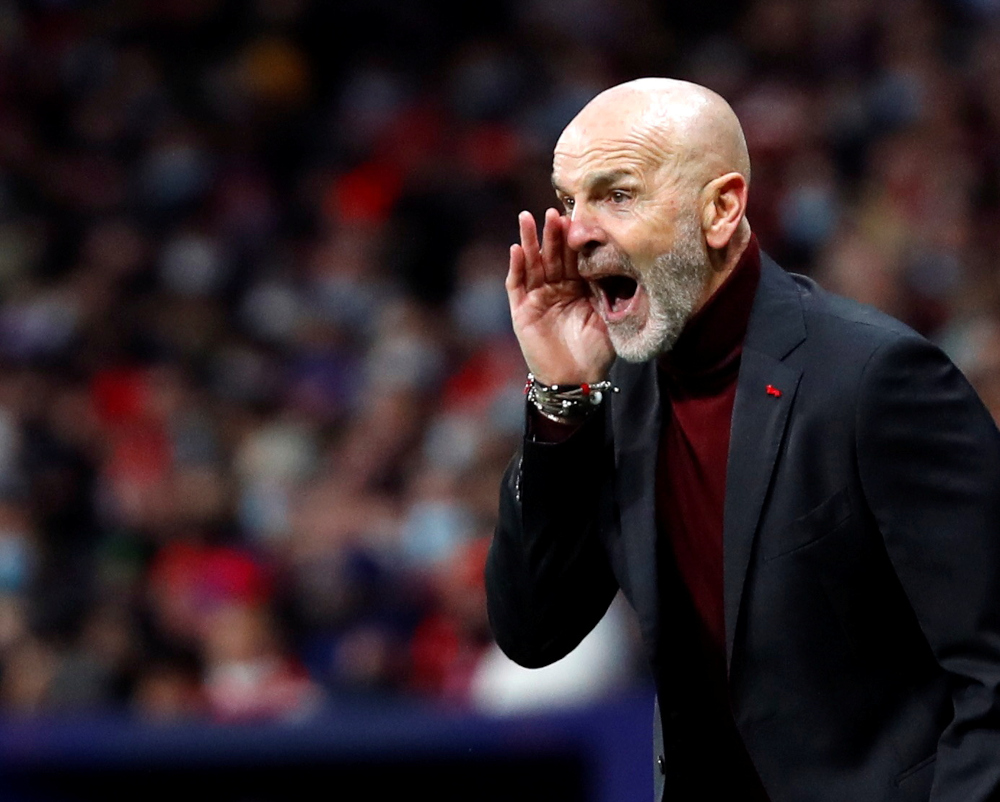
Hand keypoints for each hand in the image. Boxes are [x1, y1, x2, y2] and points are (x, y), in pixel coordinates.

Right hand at [506, 208, 614, 384]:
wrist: (577, 380)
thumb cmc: (596, 352)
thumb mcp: (609, 317)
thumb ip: (610, 290)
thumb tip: (622, 259)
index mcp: (578, 288)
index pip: (575, 257)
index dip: (574, 238)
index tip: (577, 216)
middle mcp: (556, 289)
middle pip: (552, 255)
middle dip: (552, 233)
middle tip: (552, 211)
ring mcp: (537, 299)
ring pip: (532, 264)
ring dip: (528, 241)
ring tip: (526, 218)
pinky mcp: (521, 312)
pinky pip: (516, 286)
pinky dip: (516, 268)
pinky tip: (516, 249)